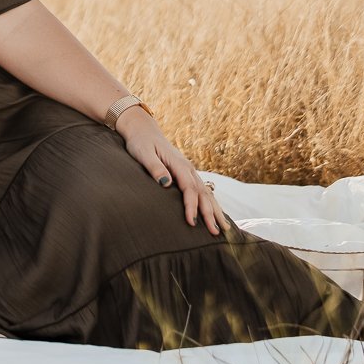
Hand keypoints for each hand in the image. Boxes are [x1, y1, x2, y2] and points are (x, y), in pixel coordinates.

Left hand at [116, 108, 226, 234]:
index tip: (191, 222)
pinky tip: (216, 214)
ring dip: (215, 210)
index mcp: (179, 164)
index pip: (189, 189)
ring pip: (207, 192)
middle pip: (203, 193)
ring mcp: (189, 170)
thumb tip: (166, 183)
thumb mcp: (143, 153)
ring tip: (224, 229)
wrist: (142, 129)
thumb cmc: (140, 142)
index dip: (191, 206)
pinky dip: (211, 203)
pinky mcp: (186, 173)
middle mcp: (188, 168)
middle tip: (216, 233)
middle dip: (210, 213)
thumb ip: (154, 167)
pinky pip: (202, 190)